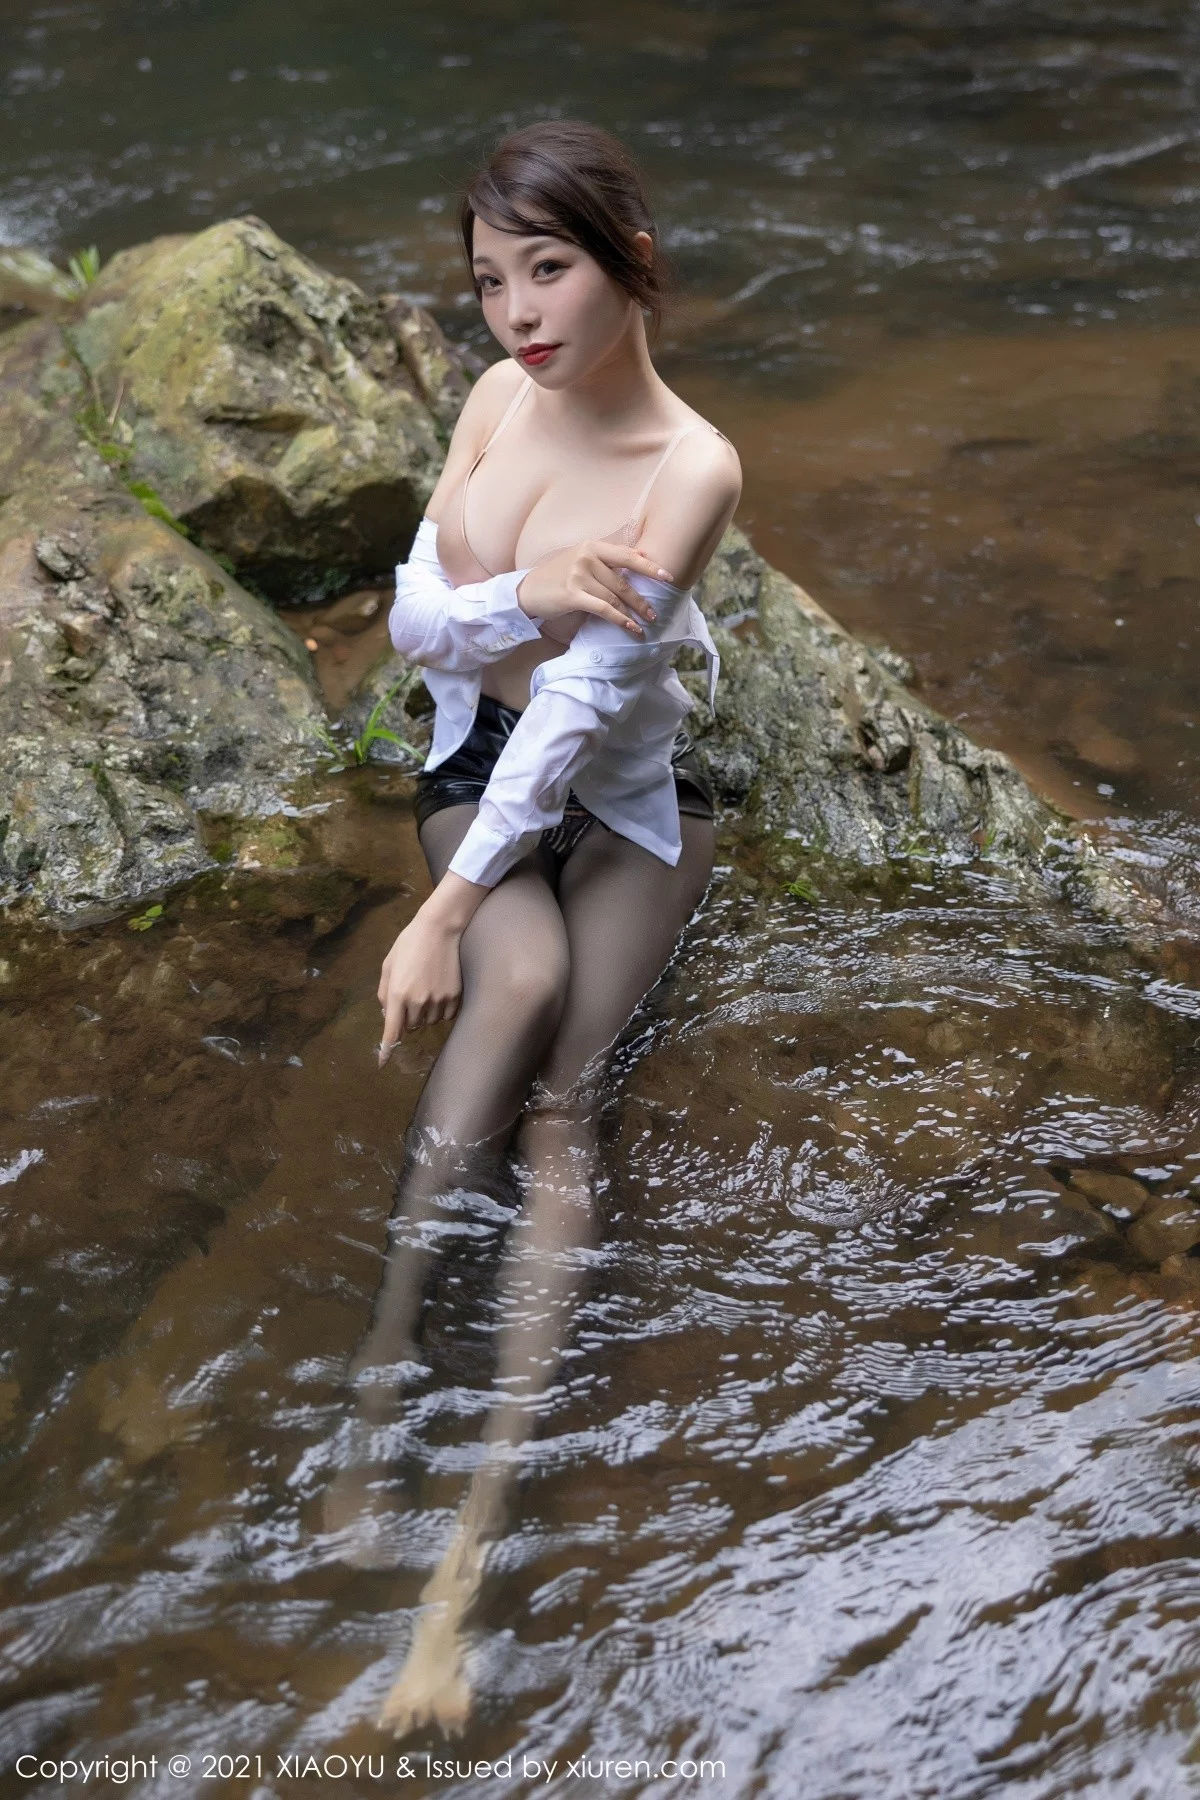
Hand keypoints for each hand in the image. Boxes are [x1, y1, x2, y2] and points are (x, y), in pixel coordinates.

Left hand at [377, 907, 463, 1067]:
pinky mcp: (454, 997)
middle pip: (411, 1026)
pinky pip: (445, 1016)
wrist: (440, 929)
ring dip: (425, 1013)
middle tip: (411, 995)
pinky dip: (441, 1010)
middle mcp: (417, 1001)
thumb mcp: (388, 965)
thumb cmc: (409, 944)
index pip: (391, 1031)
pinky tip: (440, 991)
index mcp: (398, 993)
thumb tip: (388, 1015)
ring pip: (429, 1022)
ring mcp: (438, 1000)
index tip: (382, 1063)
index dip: (386, 1050)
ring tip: (427, 989)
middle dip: (408, 1017)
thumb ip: (384, 992)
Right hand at [515, 539, 675, 639]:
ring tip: (645, 624)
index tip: (668, 577)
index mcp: (592, 546)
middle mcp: (586, 557)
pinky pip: (603, 608)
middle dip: (641, 599)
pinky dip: (620, 620)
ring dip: (632, 613)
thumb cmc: (558, 576)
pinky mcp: (572, 593)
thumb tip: (640, 558)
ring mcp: (579, 575)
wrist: (528, 589)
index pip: (627, 556)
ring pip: (614, 597)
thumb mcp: (580, 560)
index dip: (649, 567)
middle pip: (623, 581)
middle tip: (655, 613)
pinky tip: (630, 628)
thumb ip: (606, 560)